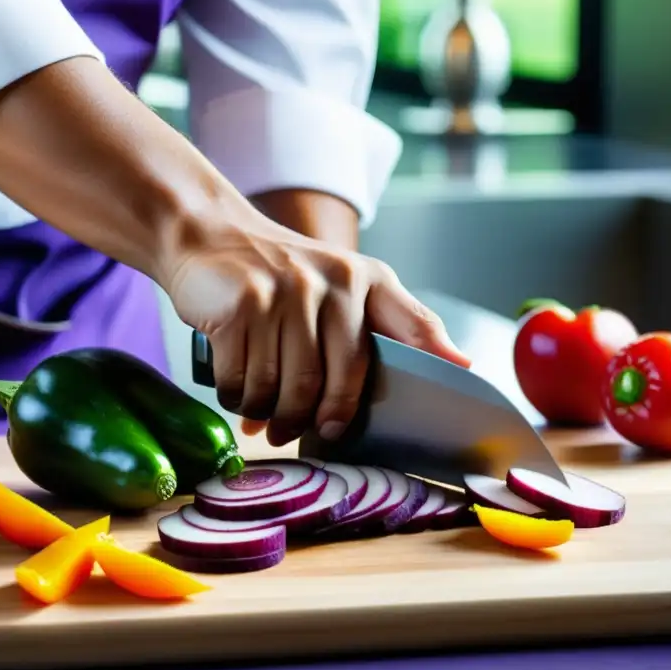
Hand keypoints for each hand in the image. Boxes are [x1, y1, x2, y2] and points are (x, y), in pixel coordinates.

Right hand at [164, 207, 470, 446]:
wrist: (209, 235)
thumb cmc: (281, 274)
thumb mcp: (345, 284)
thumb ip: (402, 322)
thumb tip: (461, 366)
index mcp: (367, 280)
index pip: (411, 331)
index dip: (425, 371)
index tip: (423, 415)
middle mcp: (332, 283)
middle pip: (327, 383)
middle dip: (307, 420)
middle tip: (291, 434)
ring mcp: (283, 293)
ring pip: (281, 389)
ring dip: (266, 414)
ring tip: (259, 414)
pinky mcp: (240, 306)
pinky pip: (241, 379)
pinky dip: (235, 398)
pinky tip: (235, 391)